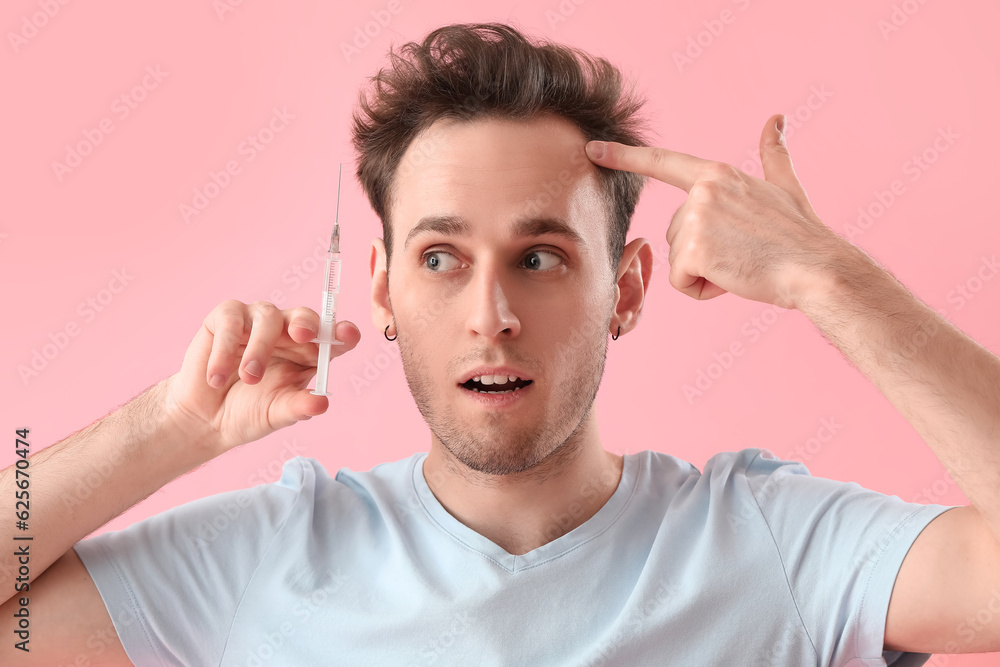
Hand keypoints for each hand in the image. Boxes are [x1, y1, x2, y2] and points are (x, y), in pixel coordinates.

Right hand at [162, 300, 360, 456]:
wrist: (205, 418)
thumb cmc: (249, 411)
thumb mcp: (277, 413)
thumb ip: (298, 407)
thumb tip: (322, 403)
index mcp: (309, 353)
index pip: (333, 336)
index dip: (343, 332)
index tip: (348, 335)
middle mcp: (287, 331)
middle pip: (305, 316)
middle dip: (307, 323)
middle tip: (303, 336)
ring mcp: (256, 321)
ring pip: (268, 318)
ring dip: (260, 348)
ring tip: (249, 378)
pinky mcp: (225, 319)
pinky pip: (231, 321)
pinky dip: (225, 350)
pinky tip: (216, 378)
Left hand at [586, 113, 864, 308]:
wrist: (817, 269)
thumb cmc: (802, 235)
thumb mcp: (785, 187)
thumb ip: (773, 155)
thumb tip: (777, 118)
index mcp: (717, 175)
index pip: (662, 162)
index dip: (624, 156)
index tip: (592, 149)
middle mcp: (702, 191)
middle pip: (676, 234)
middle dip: (703, 253)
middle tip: (744, 253)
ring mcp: (696, 218)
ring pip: (678, 260)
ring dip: (705, 273)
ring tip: (743, 264)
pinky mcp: (694, 249)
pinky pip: (681, 282)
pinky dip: (703, 290)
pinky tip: (734, 280)